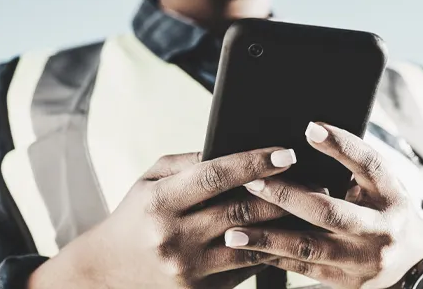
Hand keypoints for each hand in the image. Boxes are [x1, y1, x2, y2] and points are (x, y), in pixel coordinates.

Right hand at [28, 148, 303, 288]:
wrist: (106, 274)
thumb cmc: (135, 217)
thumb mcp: (149, 181)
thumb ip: (189, 162)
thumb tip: (233, 148)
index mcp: (159, 202)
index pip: (215, 176)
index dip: (254, 162)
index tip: (286, 153)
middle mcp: (172, 237)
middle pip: (241, 210)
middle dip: (283, 194)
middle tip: (317, 182)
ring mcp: (187, 269)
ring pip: (250, 243)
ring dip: (286, 226)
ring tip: (313, 210)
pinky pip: (245, 269)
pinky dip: (269, 251)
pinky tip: (290, 237)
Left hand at [224, 122, 422, 288]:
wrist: (410, 262)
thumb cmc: (384, 210)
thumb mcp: (380, 185)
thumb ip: (350, 166)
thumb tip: (306, 134)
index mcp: (391, 196)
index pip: (369, 165)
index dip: (341, 145)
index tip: (310, 127)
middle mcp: (381, 230)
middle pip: (330, 212)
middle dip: (286, 196)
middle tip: (251, 183)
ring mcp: (363, 261)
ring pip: (308, 248)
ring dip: (268, 238)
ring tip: (233, 230)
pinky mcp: (346, 283)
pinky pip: (303, 269)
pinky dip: (273, 257)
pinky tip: (249, 248)